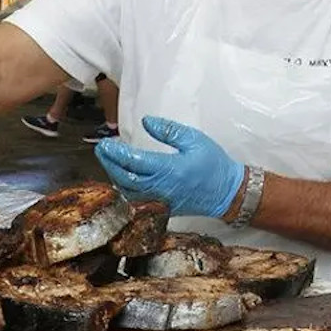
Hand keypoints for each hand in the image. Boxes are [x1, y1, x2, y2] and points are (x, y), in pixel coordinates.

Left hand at [94, 116, 245, 217]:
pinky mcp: (161, 208)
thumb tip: (146, 122)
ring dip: (114, 176)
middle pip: (125, 178)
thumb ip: (169, 131)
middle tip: (101, 150)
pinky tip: (121, 177)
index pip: (134, 162)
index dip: (116, 153)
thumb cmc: (213, 164)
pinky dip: (124, 189)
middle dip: (108, 163)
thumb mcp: (194, 140)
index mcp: (169, 170)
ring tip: (108, 160)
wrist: (228, 193)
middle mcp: (161, 188)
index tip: (105, 144)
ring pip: (128, 192)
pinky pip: (136, 200)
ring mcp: (160, 201)